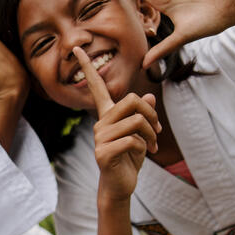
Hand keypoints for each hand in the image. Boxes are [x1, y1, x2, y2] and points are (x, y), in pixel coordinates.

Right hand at [74, 46, 159, 202]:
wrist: (120, 186)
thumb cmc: (130, 159)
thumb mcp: (142, 135)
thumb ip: (145, 115)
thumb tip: (151, 95)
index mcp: (107, 115)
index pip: (95, 87)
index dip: (87, 67)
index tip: (76, 48)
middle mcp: (100, 123)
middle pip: (132, 100)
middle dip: (151, 114)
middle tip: (157, 130)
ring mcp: (99, 138)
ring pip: (136, 121)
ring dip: (151, 135)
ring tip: (152, 146)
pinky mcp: (102, 152)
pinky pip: (132, 140)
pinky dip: (143, 148)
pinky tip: (141, 156)